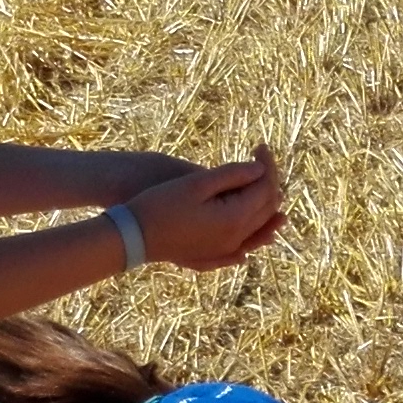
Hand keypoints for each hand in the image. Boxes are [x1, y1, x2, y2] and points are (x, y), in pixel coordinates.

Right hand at [123, 147, 284, 269]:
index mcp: (234, 219)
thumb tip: (260, 168)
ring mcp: (226, 252)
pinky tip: (258, 227)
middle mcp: (236, 240)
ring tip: (264, 185)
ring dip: (266, 205)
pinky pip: (243, 244)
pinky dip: (255, 231)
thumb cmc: (160, 204)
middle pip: (267, 208)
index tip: (259, 146)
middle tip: (261, 161)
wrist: (134, 236)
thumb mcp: (195, 183)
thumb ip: (231, 174)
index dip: (267, 165)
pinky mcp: (214, 257)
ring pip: (258, 227)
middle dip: (268, 182)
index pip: (265, 188)